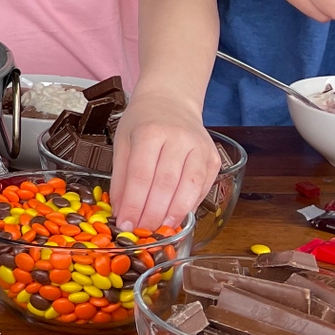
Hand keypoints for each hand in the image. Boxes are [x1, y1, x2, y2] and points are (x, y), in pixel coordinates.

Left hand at [109, 90, 217, 231]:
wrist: (171, 101)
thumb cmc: (143, 122)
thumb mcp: (123, 142)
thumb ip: (120, 177)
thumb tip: (121, 212)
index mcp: (150, 131)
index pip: (141, 175)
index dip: (133, 204)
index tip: (125, 224)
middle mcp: (179, 138)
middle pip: (165, 184)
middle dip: (152, 214)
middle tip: (141, 233)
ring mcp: (200, 148)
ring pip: (188, 188)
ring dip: (173, 214)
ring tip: (159, 231)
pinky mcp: (214, 158)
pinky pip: (202, 188)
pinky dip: (189, 206)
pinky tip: (175, 217)